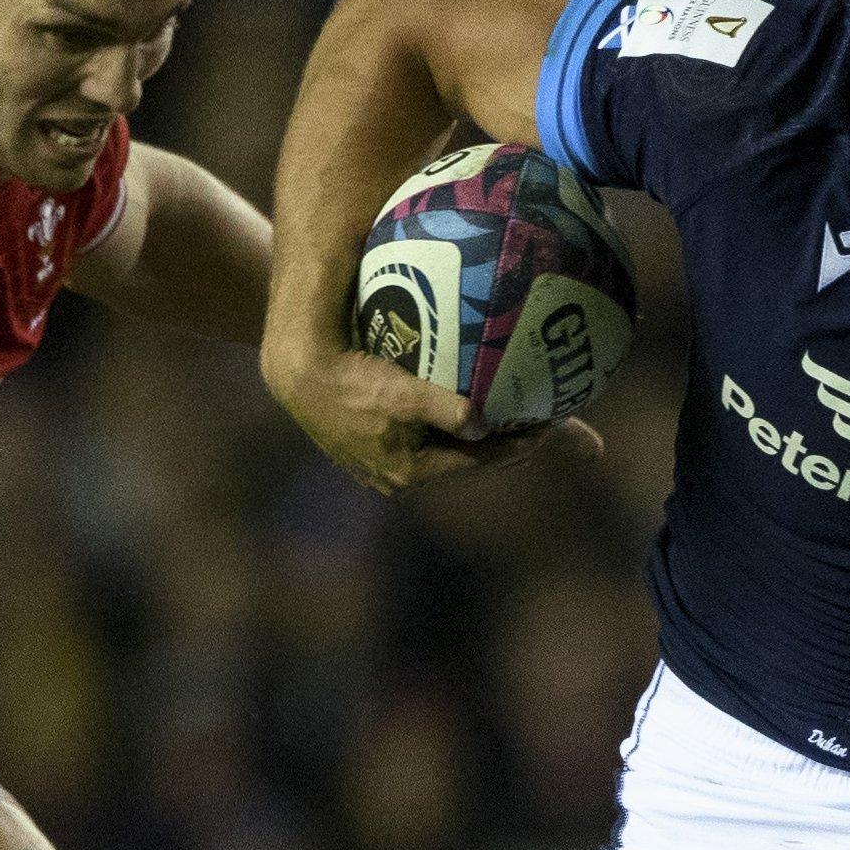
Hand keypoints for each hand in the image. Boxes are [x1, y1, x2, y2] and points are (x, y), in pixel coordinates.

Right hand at [264, 346, 602, 494]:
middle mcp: (397, 476)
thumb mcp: (401, 396)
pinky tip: (456, 397)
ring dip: (472, 433)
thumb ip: (445, 410)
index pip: (480, 460)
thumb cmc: (350, 382)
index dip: (518, 445)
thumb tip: (485, 423)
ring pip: (441, 447)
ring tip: (507, 410)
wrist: (298, 373)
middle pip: (464, 459)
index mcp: (411, 472)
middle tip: (539, 419)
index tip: (551, 426)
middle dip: (501, 442)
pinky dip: (442, 420)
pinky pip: (418, 432)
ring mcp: (380, 462)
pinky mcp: (367, 442)